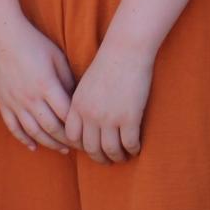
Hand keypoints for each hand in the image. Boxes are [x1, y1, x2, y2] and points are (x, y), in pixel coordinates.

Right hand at [0, 14, 75, 152]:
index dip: (79, 127)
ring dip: (50, 144)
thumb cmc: (33, 42)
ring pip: (34, 132)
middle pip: (52, 128)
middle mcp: (30, 98)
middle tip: (82, 147)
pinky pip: (13, 128)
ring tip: (63, 149)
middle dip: (68, 140)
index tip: (90, 133)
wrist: (1, 35)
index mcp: (46, 86)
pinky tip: (34, 147)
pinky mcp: (3, 103)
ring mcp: (14, 103)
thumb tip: (78, 100)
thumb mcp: (57, 57)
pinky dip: (24, 140)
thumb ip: (69, 79)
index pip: (67, 115)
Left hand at [63, 43, 153, 163]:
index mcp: (77, 105)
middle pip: (91, 148)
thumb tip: (86, 121)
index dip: (81, 146)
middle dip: (100, 158)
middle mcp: (90, 115)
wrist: (126, 49)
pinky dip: (133, 149)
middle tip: (108, 160)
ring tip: (124, 157)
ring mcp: (109, 118)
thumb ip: (82, 103)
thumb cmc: (109, 62)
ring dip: (118, 157)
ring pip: (111, 150)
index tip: (91, 148)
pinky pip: (130, 143)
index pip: (72, 137)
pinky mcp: (129, 118)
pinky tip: (137, 147)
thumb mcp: (86, 84)